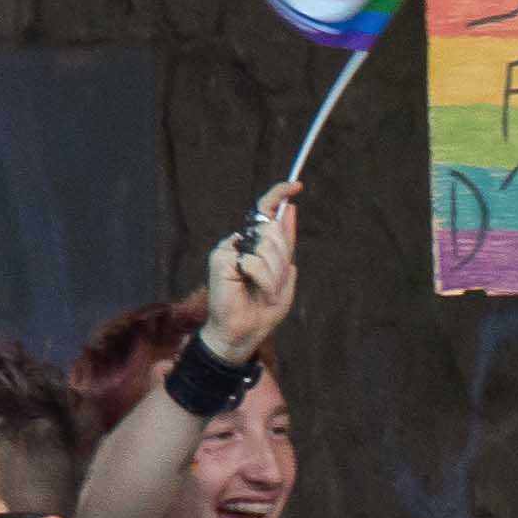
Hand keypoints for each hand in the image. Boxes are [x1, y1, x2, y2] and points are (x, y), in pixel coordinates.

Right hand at [205, 184, 299, 356]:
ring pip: (267, 246)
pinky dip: (261, 278)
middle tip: (275, 284)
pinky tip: (251, 288)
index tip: (296, 185)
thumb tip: (290, 210)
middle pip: (275, 231)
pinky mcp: (220, 258)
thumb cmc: (263, 309)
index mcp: (260, 245)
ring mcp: (231, 249)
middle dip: (282, 260)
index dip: (280, 195)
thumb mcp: (285, 276)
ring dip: (274, 274)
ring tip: (264, 290)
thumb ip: (287, 244)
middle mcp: (245, 242)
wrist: (244, 331)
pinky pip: (252, 261)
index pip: (268, 212)